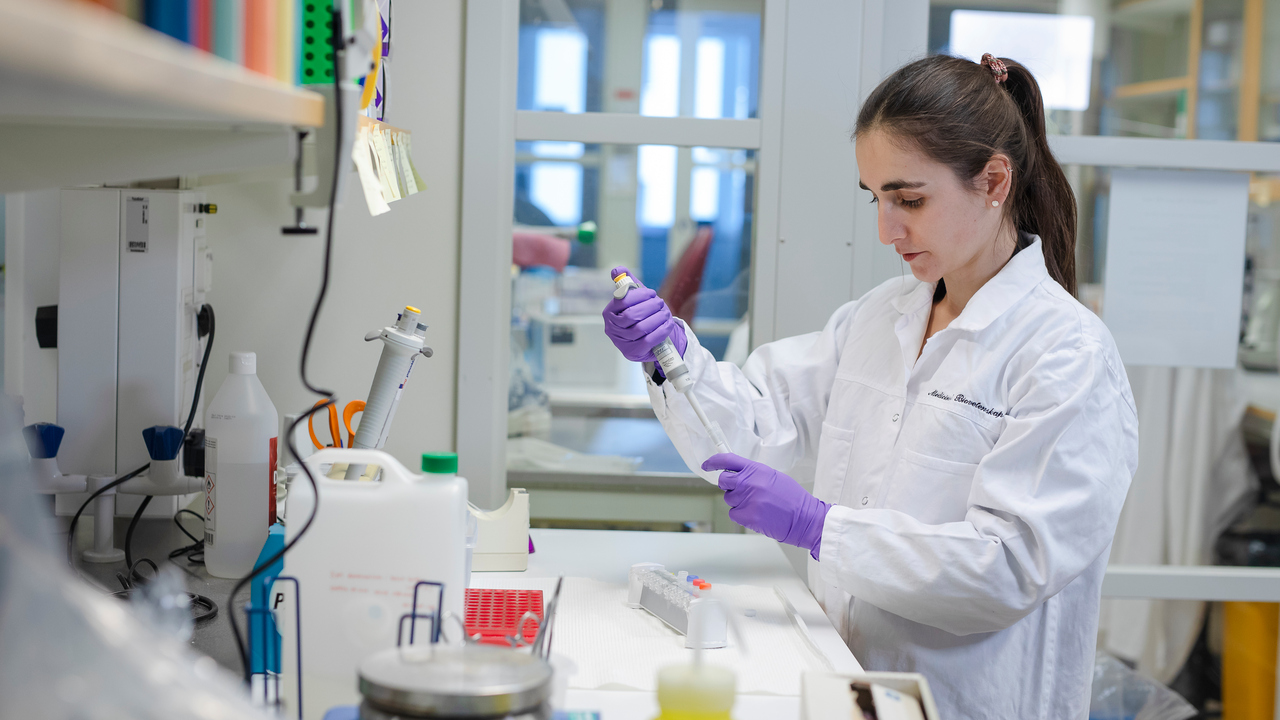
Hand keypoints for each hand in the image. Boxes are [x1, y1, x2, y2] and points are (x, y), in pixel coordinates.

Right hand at [602, 266, 686, 363]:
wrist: (651, 338)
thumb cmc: (642, 315)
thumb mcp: (635, 298)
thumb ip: (627, 283)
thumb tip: (617, 270)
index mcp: (610, 312)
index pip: (622, 301)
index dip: (639, 295)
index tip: (652, 293)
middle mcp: (612, 328)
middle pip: (631, 315)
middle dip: (650, 307)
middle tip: (661, 303)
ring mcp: (621, 342)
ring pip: (640, 328)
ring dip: (657, 318)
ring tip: (666, 313)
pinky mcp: (633, 352)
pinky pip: (648, 341)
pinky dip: (661, 331)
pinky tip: (668, 324)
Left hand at [702, 454, 831, 559]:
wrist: (804, 518)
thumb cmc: (792, 499)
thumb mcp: (774, 477)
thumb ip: (754, 474)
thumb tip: (738, 475)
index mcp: (757, 470)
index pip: (728, 460)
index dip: (714, 462)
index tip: (707, 464)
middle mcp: (750, 482)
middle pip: (723, 481)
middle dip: (728, 486)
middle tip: (740, 491)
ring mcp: (747, 499)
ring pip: (728, 499)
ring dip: (738, 502)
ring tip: (757, 505)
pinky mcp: (747, 515)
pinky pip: (733, 513)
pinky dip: (741, 515)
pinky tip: (756, 514)